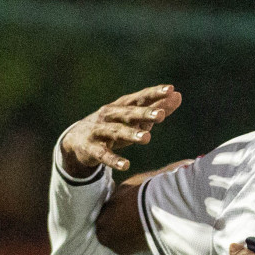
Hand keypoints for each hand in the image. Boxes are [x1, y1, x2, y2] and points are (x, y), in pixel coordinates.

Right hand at [60, 85, 182, 176]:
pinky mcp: (91, 149)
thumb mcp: (133, 118)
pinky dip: (114, 160)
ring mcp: (99, 131)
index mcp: (121, 106)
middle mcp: (109, 115)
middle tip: (161, 115)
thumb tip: (178, 95)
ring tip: (147, 137)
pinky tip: (126, 165)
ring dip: (131, 134)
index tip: (169, 89)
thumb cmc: (113, 126)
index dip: (154, 93)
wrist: (76, 140)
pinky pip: (103, 155)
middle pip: (128, 113)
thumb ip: (156, 108)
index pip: (139, 98)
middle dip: (144, 113)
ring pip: (116, 132)